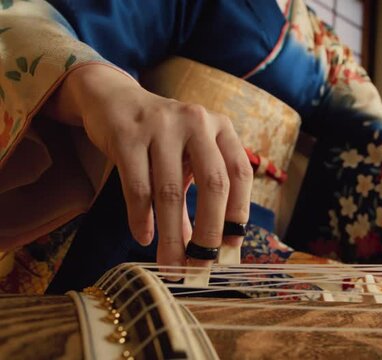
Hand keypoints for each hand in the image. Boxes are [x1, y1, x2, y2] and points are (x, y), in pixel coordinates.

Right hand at [46, 64, 251, 270]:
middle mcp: (196, 122)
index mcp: (220, 128)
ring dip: (172, 236)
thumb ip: (199, 198)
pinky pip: (137, 187)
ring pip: (170, 191)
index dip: (239, 212)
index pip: (240, 174)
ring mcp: (162, 126)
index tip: (231, 246)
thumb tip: (206, 251)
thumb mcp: (188, 159)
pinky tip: (143, 238)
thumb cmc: (162, 139)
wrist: (114, 101)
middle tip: (202, 266)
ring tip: (171, 265)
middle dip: (209, 231)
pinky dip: (141, 218)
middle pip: (213, 184)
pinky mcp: (127, 135)